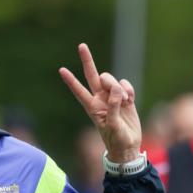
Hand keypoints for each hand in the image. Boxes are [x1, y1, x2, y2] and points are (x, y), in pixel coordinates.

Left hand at [59, 43, 141, 161]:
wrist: (128, 146)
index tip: (61, 70)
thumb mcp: (113, 126)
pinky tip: (130, 100)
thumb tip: (117, 91)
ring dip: (117, 86)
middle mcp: (100, 99)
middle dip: (87, 60)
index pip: (79, 91)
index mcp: (92, 107)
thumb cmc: (117, 140)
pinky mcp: (125, 98)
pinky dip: (128, 89)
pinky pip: (125, 84)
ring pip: (111, 80)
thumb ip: (114, 107)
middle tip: (81, 46)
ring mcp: (112, 97)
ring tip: (124, 100)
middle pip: (92, 76)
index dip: (71, 81)